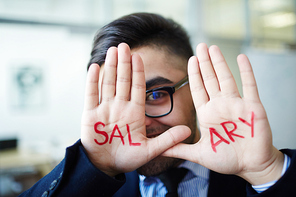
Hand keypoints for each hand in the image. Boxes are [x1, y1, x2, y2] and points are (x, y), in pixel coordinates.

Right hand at [81, 43, 189, 176]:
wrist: (107, 166)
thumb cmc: (128, 158)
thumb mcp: (150, 150)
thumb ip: (168, 140)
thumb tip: (188, 131)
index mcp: (135, 113)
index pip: (137, 88)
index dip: (138, 72)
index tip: (139, 57)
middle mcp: (120, 107)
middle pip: (122, 81)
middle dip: (124, 64)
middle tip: (125, 46)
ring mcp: (105, 109)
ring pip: (108, 83)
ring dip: (110, 67)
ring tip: (113, 51)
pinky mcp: (90, 115)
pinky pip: (91, 95)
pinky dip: (92, 82)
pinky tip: (94, 67)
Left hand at [163, 43, 283, 184]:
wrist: (251, 166)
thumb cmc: (227, 160)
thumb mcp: (199, 154)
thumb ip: (179, 149)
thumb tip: (160, 150)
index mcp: (207, 114)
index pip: (198, 89)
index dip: (194, 74)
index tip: (191, 59)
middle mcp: (220, 106)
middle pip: (210, 79)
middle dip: (205, 63)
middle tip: (201, 46)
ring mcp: (236, 104)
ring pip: (226, 78)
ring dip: (220, 63)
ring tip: (213, 48)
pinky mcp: (253, 107)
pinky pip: (250, 86)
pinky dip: (246, 72)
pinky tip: (241, 58)